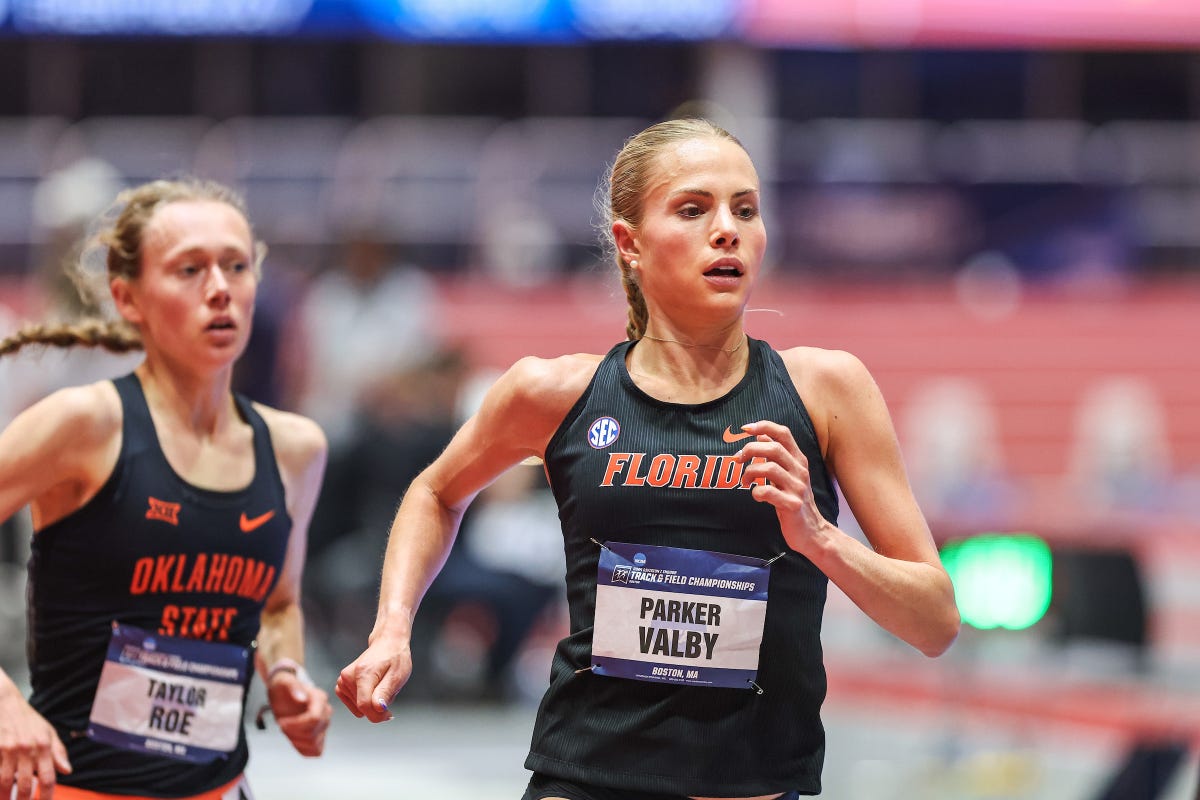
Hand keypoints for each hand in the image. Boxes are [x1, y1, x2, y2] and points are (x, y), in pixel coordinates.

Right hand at [0, 689, 70, 799]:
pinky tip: (0, 790)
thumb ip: (58, 752)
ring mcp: (8, 750)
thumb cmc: (28, 720)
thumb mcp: (48, 732)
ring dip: (5, 797)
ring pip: (6, 783)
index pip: (48, 777)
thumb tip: (67, 771)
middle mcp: (27, 749)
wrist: (5, 704)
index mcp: (44, 746)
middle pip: (26, 785)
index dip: (47, 796)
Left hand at [266, 671, 331, 756]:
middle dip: (293, 733)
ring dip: (296, 740)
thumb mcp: (283, 682)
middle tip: (282, 724)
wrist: (284, 693)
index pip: (314, 719)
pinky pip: (316, 751)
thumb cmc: (284, 687)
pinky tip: (294, 738)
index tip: (281, 722)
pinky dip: (302, 748)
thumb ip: (293, 686)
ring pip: (314, 744)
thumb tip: (302, 698)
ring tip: (288, 729)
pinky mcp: (320, 736)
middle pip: (313, 733)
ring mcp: (324, 725)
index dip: (296, 724)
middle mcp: (326, 712)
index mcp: (320, 698)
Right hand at [335, 635, 411, 723]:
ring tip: (379, 686)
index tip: (389, 713)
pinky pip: (352, 704)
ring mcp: (342, 680)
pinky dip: (363, 701)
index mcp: (363, 673)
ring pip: (358, 708)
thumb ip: (386, 693)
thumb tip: (378, 709)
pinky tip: (371, 689)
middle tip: (387, 690)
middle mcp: (348, 676)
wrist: (387, 643)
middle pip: (361, 708)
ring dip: (371, 702)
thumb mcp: (397, 676)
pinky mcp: (341, 684)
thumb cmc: (395, 658)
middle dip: (376, 706)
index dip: (378, 715)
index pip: (365, 706)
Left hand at [735, 420, 830, 553]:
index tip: (745, 428)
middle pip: (774, 448)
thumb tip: (760, 436)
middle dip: (751, 450)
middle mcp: (800, 471)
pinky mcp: (792, 505)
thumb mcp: (788, 475)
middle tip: (738, 459)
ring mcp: (797, 488)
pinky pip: (769, 492)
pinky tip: (756, 496)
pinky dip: (756, 492)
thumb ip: (777, 456)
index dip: (764, 426)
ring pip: (769, 468)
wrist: (812, 532)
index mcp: (799, 460)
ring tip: (744, 481)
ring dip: (750, 472)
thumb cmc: (794, 500)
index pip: (784, 434)